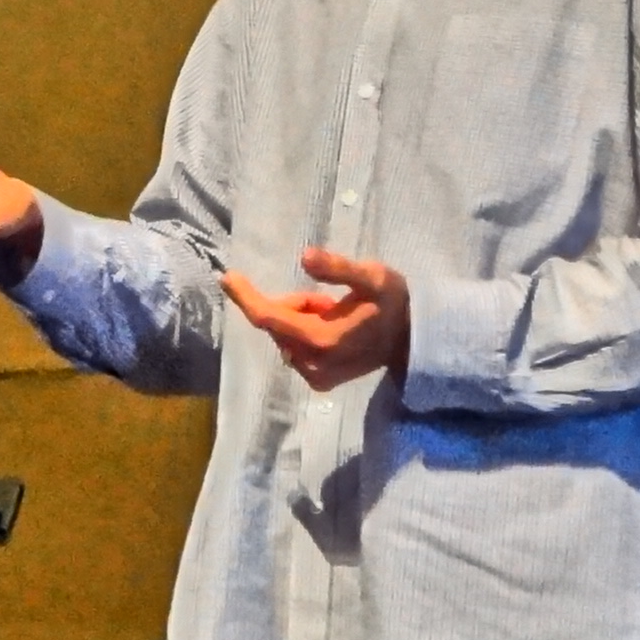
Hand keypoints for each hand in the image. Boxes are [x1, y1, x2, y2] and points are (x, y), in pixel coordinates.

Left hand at [222, 247, 407, 389]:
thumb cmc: (392, 303)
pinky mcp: (319, 382)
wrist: (412, 340)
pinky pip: (294, 349)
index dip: (246, 296)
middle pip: (278, 323)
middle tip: (328, 299)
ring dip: (301, 318)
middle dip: (295, 304)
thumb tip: (303, 256)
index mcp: (322, 339)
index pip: (268, 317)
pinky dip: (306, 333)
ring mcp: (315, 376)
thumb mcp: (372, 276)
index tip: (228, 277)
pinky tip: (334, 329)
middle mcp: (312, 363)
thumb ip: (338, 268)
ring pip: (285, 335)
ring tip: (336, 313)